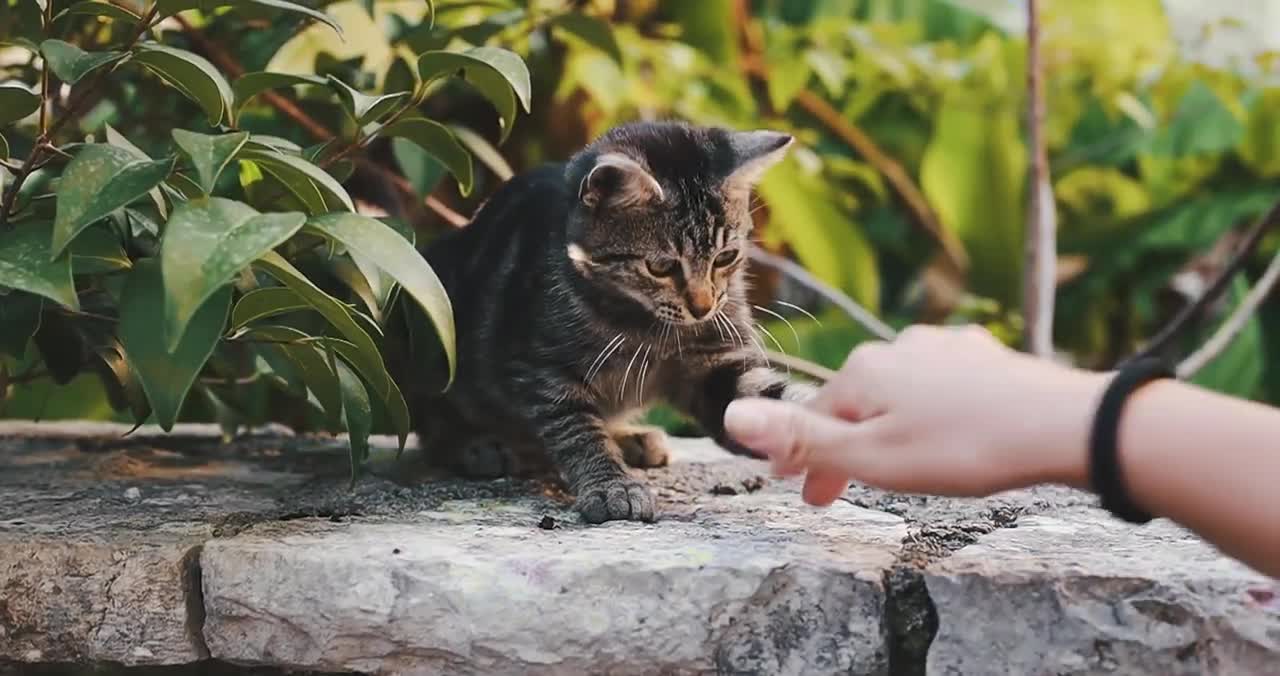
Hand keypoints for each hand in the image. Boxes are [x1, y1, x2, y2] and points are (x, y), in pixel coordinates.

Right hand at [723, 325, 1107, 504]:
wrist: (1062, 426)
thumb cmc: (963, 448)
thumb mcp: (872, 458)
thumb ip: (802, 440)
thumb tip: (730, 415)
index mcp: (861, 373)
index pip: (813, 420)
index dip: (801, 461)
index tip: (798, 493)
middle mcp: (896, 347)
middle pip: (853, 404)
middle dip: (842, 446)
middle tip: (836, 493)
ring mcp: (942, 346)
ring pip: (896, 391)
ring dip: (885, 426)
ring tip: (894, 460)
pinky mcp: (982, 354)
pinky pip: (938, 383)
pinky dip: (928, 409)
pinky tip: (946, 423)